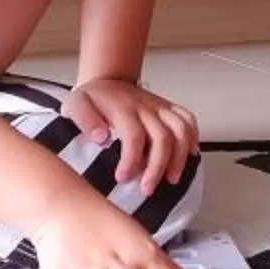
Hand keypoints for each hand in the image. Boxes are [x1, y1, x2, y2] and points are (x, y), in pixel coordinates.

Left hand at [62, 78, 200, 188]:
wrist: (107, 79)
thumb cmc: (92, 99)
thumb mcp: (76, 105)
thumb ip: (85, 120)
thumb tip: (101, 137)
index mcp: (123, 107)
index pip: (134, 135)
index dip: (131, 160)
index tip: (123, 178)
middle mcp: (145, 106)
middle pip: (162, 137)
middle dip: (157, 167)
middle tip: (147, 189)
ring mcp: (160, 107)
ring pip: (181, 130)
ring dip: (180, 157)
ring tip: (171, 179)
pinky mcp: (168, 108)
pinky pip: (188, 120)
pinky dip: (193, 139)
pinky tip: (188, 156)